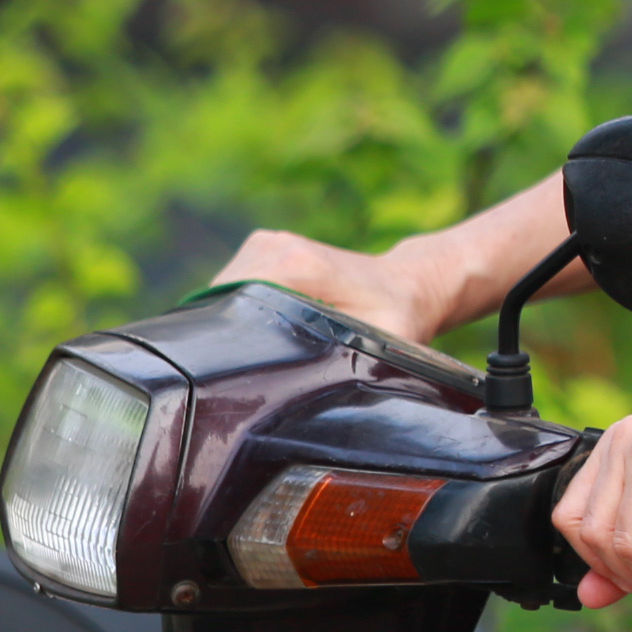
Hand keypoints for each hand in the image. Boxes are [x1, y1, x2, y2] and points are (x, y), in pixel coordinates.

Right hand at [208, 229, 457, 346]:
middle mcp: (277, 247)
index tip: (228, 369)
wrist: (410, 283)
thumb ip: (349, 361)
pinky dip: (240, 304)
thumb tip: (319, 388)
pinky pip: (234, 283)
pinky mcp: (265, 246)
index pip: (232, 302)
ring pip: (223, 291)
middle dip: (227, 333)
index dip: (227, 339)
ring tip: (260, 346)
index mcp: (299, 266)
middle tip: (244, 367)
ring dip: (233, 319)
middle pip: (222, 299)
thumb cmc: (399, 317)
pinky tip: (264, 325)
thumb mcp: (382, 343)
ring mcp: (269, 242)